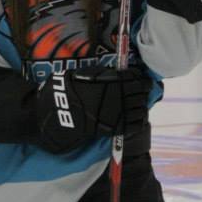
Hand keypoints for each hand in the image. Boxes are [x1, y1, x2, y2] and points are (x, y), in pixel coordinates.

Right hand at [35, 66, 150, 153]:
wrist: (60, 110)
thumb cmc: (71, 89)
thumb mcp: (89, 74)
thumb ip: (107, 74)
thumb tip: (124, 73)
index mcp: (113, 81)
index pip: (137, 78)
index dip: (141, 79)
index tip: (141, 81)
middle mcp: (118, 96)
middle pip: (140, 93)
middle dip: (142, 92)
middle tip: (141, 93)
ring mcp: (117, 113)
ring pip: (140, 109)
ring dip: (140, 107)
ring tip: (136, 106)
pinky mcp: (115, 128)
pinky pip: (134, 125)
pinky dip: (138, 122)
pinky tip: (135, 119)